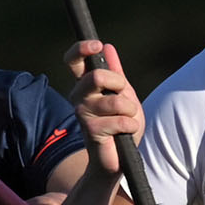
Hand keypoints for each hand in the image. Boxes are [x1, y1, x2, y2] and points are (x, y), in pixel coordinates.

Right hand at [63, 41, 143, 174]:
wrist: (119, 159)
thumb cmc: (121, 126)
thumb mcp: (124, 95)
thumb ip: (116, 73)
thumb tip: (108, 47)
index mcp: (85, 85)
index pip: (73, 60)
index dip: (81, 49)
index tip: (97, 45)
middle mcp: (79, 96)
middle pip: (96, 76)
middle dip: (120, 85)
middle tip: (125, 98)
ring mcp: (82, 113)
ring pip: (114, 100)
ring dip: (130, 111)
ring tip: (127, 120)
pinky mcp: (91, 131)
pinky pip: (121, 120)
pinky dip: (131, 126)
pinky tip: (124, 133)